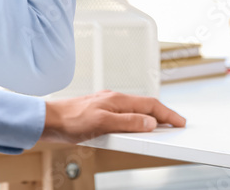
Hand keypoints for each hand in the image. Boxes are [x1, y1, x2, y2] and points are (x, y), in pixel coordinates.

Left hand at [40, 90, 185, 143]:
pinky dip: (136, 121)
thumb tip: (150, 122)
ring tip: (161, 128)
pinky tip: (135, 129)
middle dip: (163, 115)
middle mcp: (114, 100)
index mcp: (118, 100)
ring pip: (135, 110)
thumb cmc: (71, 120)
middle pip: (145, 106)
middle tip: (176, 125)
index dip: (168, 114)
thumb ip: (128, 123)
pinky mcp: (100, 113)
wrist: (49, 120)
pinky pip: (125, 115)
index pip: (150, 105)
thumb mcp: (103, 124)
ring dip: (150, 118)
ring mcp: (107, 105)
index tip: (180, 122)